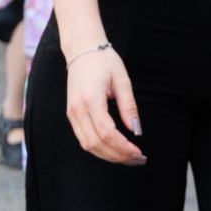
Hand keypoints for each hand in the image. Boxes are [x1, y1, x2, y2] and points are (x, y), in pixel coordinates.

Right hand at [64, 45, 143, 164]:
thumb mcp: (122, 80)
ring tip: (127, 158)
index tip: (138, 152)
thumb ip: (129, 107)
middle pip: (95, 143)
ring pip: (88, 145)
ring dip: (108, 155)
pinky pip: (84, 139)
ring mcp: (72, 114)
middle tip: (137, 159)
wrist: (82, 51)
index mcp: (91, 100)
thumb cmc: (104, 62)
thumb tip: (136, 130)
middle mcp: (77, 110)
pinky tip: (114, 149)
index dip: (122, 147)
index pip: (106, 132)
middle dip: (117, 155)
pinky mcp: (72, 116)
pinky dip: (99, 148)